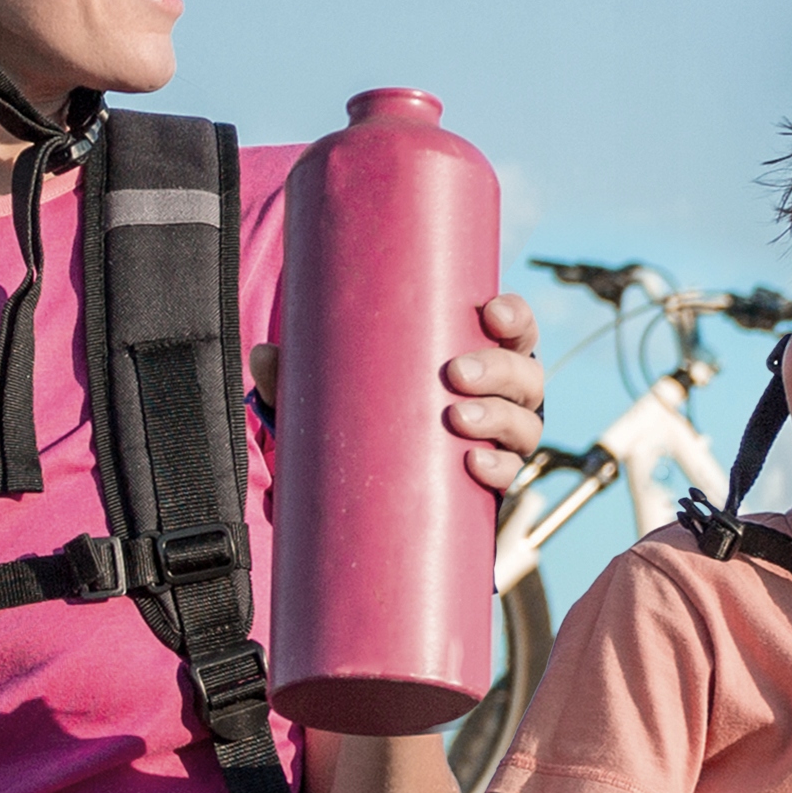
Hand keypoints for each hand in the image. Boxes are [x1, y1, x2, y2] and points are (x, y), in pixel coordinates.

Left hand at [250, 295, 542, 499]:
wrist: (381, 481)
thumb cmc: (373, 412)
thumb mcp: (341, 387)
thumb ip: (304, 374)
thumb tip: (266, 354)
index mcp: (483, 356)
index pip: (515, 329)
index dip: (514, 316)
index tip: (490, 311)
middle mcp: (503, 397)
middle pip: (525, 376)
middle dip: (499, 370)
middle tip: (456, 373)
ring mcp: (502, 441)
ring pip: (525, 425)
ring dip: (500, 419)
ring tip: (460, 419)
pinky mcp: (490, 481)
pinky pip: (508, 475)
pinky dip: (498, 469)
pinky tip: (474, 466)